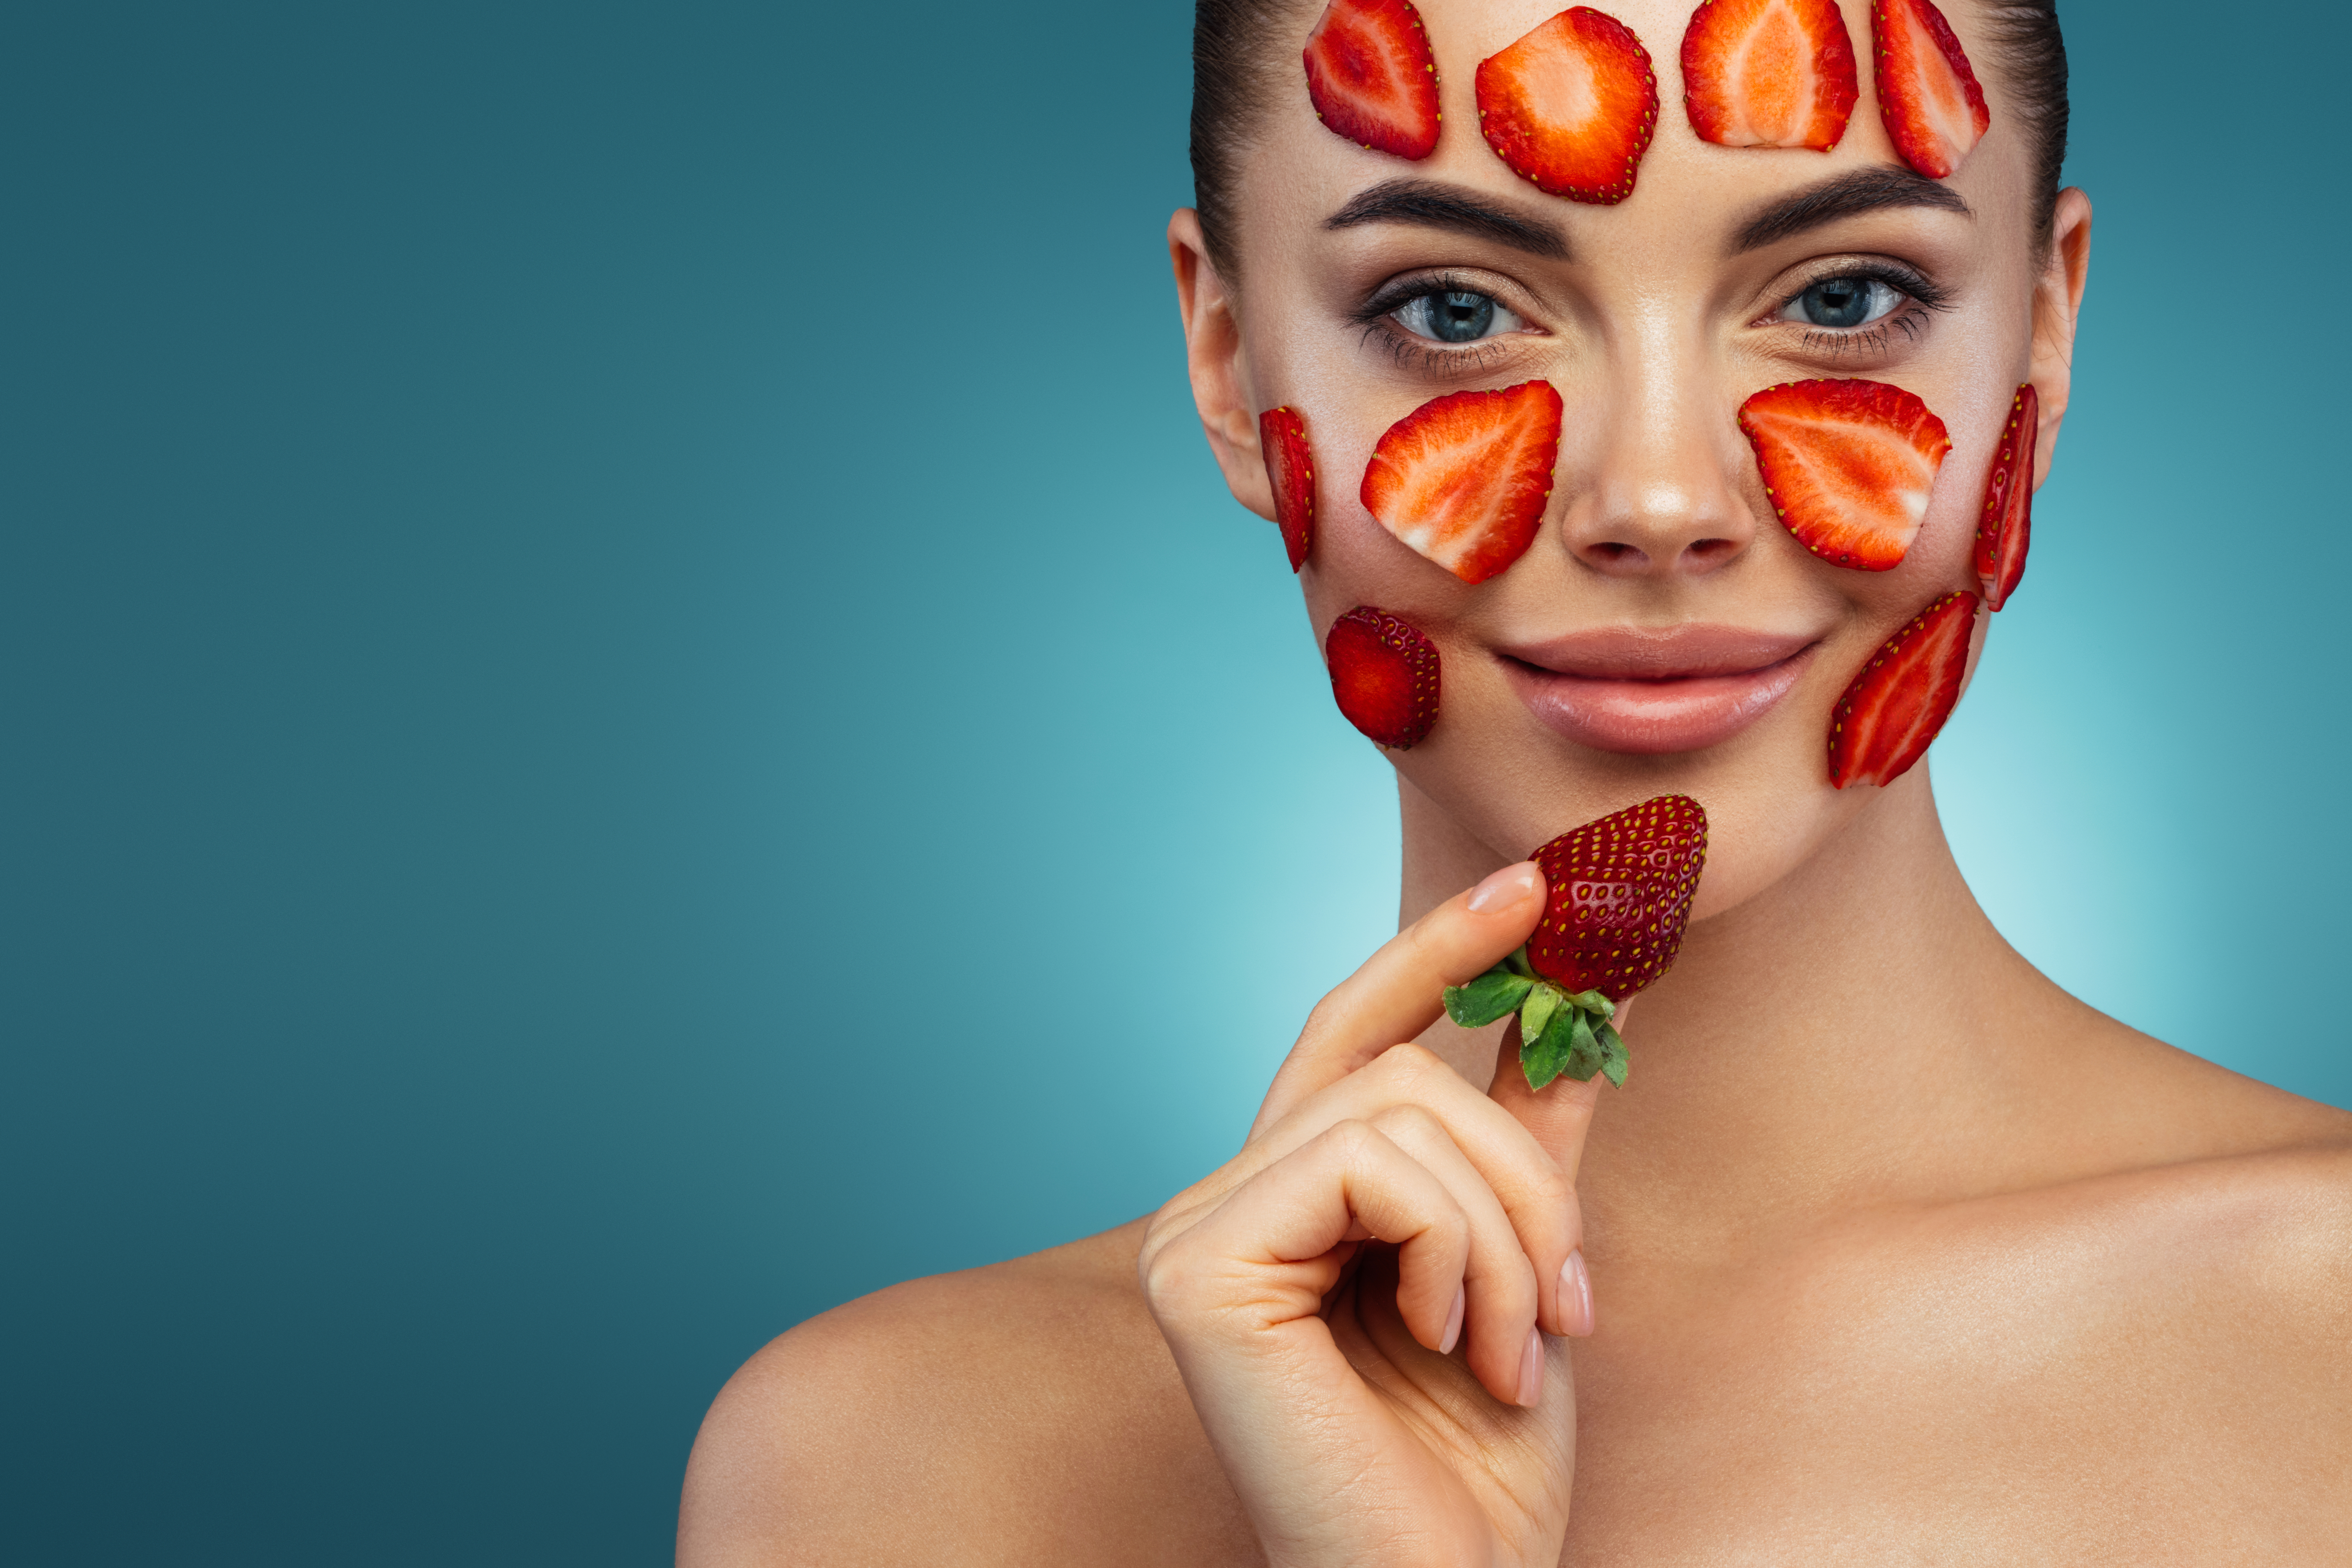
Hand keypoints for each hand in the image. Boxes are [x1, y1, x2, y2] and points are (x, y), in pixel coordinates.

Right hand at [1138, 863, 1606, 1567]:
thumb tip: (1583, 997)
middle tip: (1570, 1301)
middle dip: (1522, 1173)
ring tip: (1512, 1346)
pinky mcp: (1198, 1270)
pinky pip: (1365, 1165)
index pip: (1352, 1033)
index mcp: (1291, 1199)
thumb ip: (1530, 1135)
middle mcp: (1223, 1200)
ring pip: (1394, 1108)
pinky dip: (1450, 1250)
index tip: (1535, 890)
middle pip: (1397, 1069)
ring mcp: (1197, 1231)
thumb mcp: (1526, 1263)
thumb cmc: (1478, 1459)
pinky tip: (1448, 1344)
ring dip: (1502, 1231)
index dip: (1437, 950)